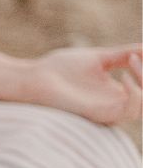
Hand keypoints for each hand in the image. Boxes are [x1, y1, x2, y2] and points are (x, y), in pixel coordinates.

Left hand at [27, 44, 141, 125]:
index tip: (135, 53)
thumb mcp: (97, 58)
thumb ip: (121, 55)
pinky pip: (127, 112)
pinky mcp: (98, 114)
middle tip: (134, 58)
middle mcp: (113, 104)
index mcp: (114, 93)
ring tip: (130, 63)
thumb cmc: (59, 69)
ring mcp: (106, 111)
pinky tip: (124, 77)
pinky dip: (135, 96)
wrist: (35, 78)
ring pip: (141, 109)